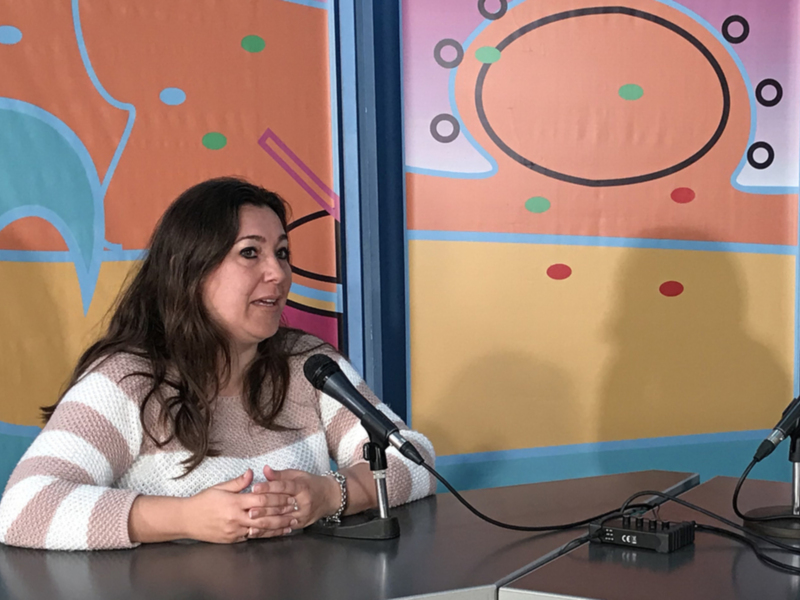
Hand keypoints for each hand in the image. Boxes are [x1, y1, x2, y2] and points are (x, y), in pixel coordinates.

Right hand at [183, 469, 298, 542]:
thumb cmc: (202, 502)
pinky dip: (265, 534)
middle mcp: (236, 518)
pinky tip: (275, 533)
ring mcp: (234, 531)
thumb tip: (252, 473)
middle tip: (296, 510)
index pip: (261, 500)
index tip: (289, 496)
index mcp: (234, 503)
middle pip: (264, 516)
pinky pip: (252, 537)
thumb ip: (238, 482)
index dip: (276, 498)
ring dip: (278, 527)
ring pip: (260, 529)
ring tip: (291, 524)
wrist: (186, 520)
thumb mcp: (219, 487)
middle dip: (282, 513)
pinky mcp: (232, 540)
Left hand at [247, 466, 340, 535]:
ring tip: (250, 521)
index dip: (269, 487)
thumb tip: (265, 469)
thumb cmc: (311, 484)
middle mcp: (303, 502)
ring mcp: (302, 515)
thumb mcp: (298, 475)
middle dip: (264, 507)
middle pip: (281, 504)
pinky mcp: (300, 525)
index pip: (284, 487)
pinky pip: (283, 528)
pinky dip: (269, 530)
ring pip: (281, 519)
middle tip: (248, 508)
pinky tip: (258, 531)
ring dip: (265, 521)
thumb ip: (280, 474)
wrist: (329, 497)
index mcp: (302, 487)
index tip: (254, 487)